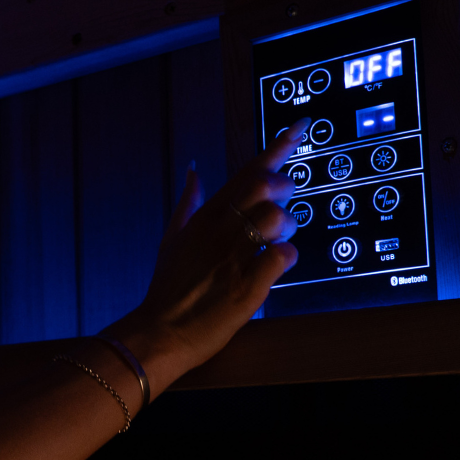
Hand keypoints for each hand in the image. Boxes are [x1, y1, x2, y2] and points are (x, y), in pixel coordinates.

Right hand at [108, 118, 310, 391]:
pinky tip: (276, 266)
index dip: (278, 147)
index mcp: (205, 217)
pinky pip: (283, 256)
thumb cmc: (167, 289)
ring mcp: (234, 256)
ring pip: (277, 217)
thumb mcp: (171, 239)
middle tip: (286, 200)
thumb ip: (187, 203)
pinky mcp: (248, 285)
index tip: (300, 127)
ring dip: (288, 226)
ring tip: (277, 240)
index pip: (246, 171)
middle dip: (284, 187)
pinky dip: (288, 258)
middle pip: (264, 185)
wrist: (159, 332)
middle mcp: (220, 231)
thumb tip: (193, 172)